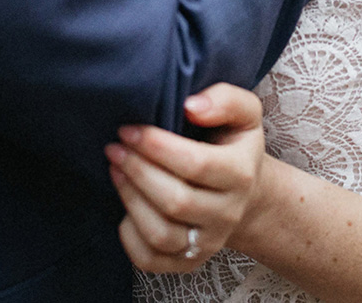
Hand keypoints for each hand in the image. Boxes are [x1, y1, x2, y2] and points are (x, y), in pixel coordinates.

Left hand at [107, 83, 266, 273]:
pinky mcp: (188, 262)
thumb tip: (191, 105)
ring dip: (130, 199)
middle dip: (137, 171)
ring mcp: (208, 242)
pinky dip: (129, 236)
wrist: (247, 193)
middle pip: (176, 201)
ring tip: (115, 170)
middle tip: (115, 147)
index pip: (196, 164)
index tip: (130, 129)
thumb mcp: (244, 113)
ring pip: (161, 234)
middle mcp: (227, 213)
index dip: (157, 146)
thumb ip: (225, 99)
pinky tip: (124, 207)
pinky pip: (150, 260)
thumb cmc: (234, 146)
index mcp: (241, 174)